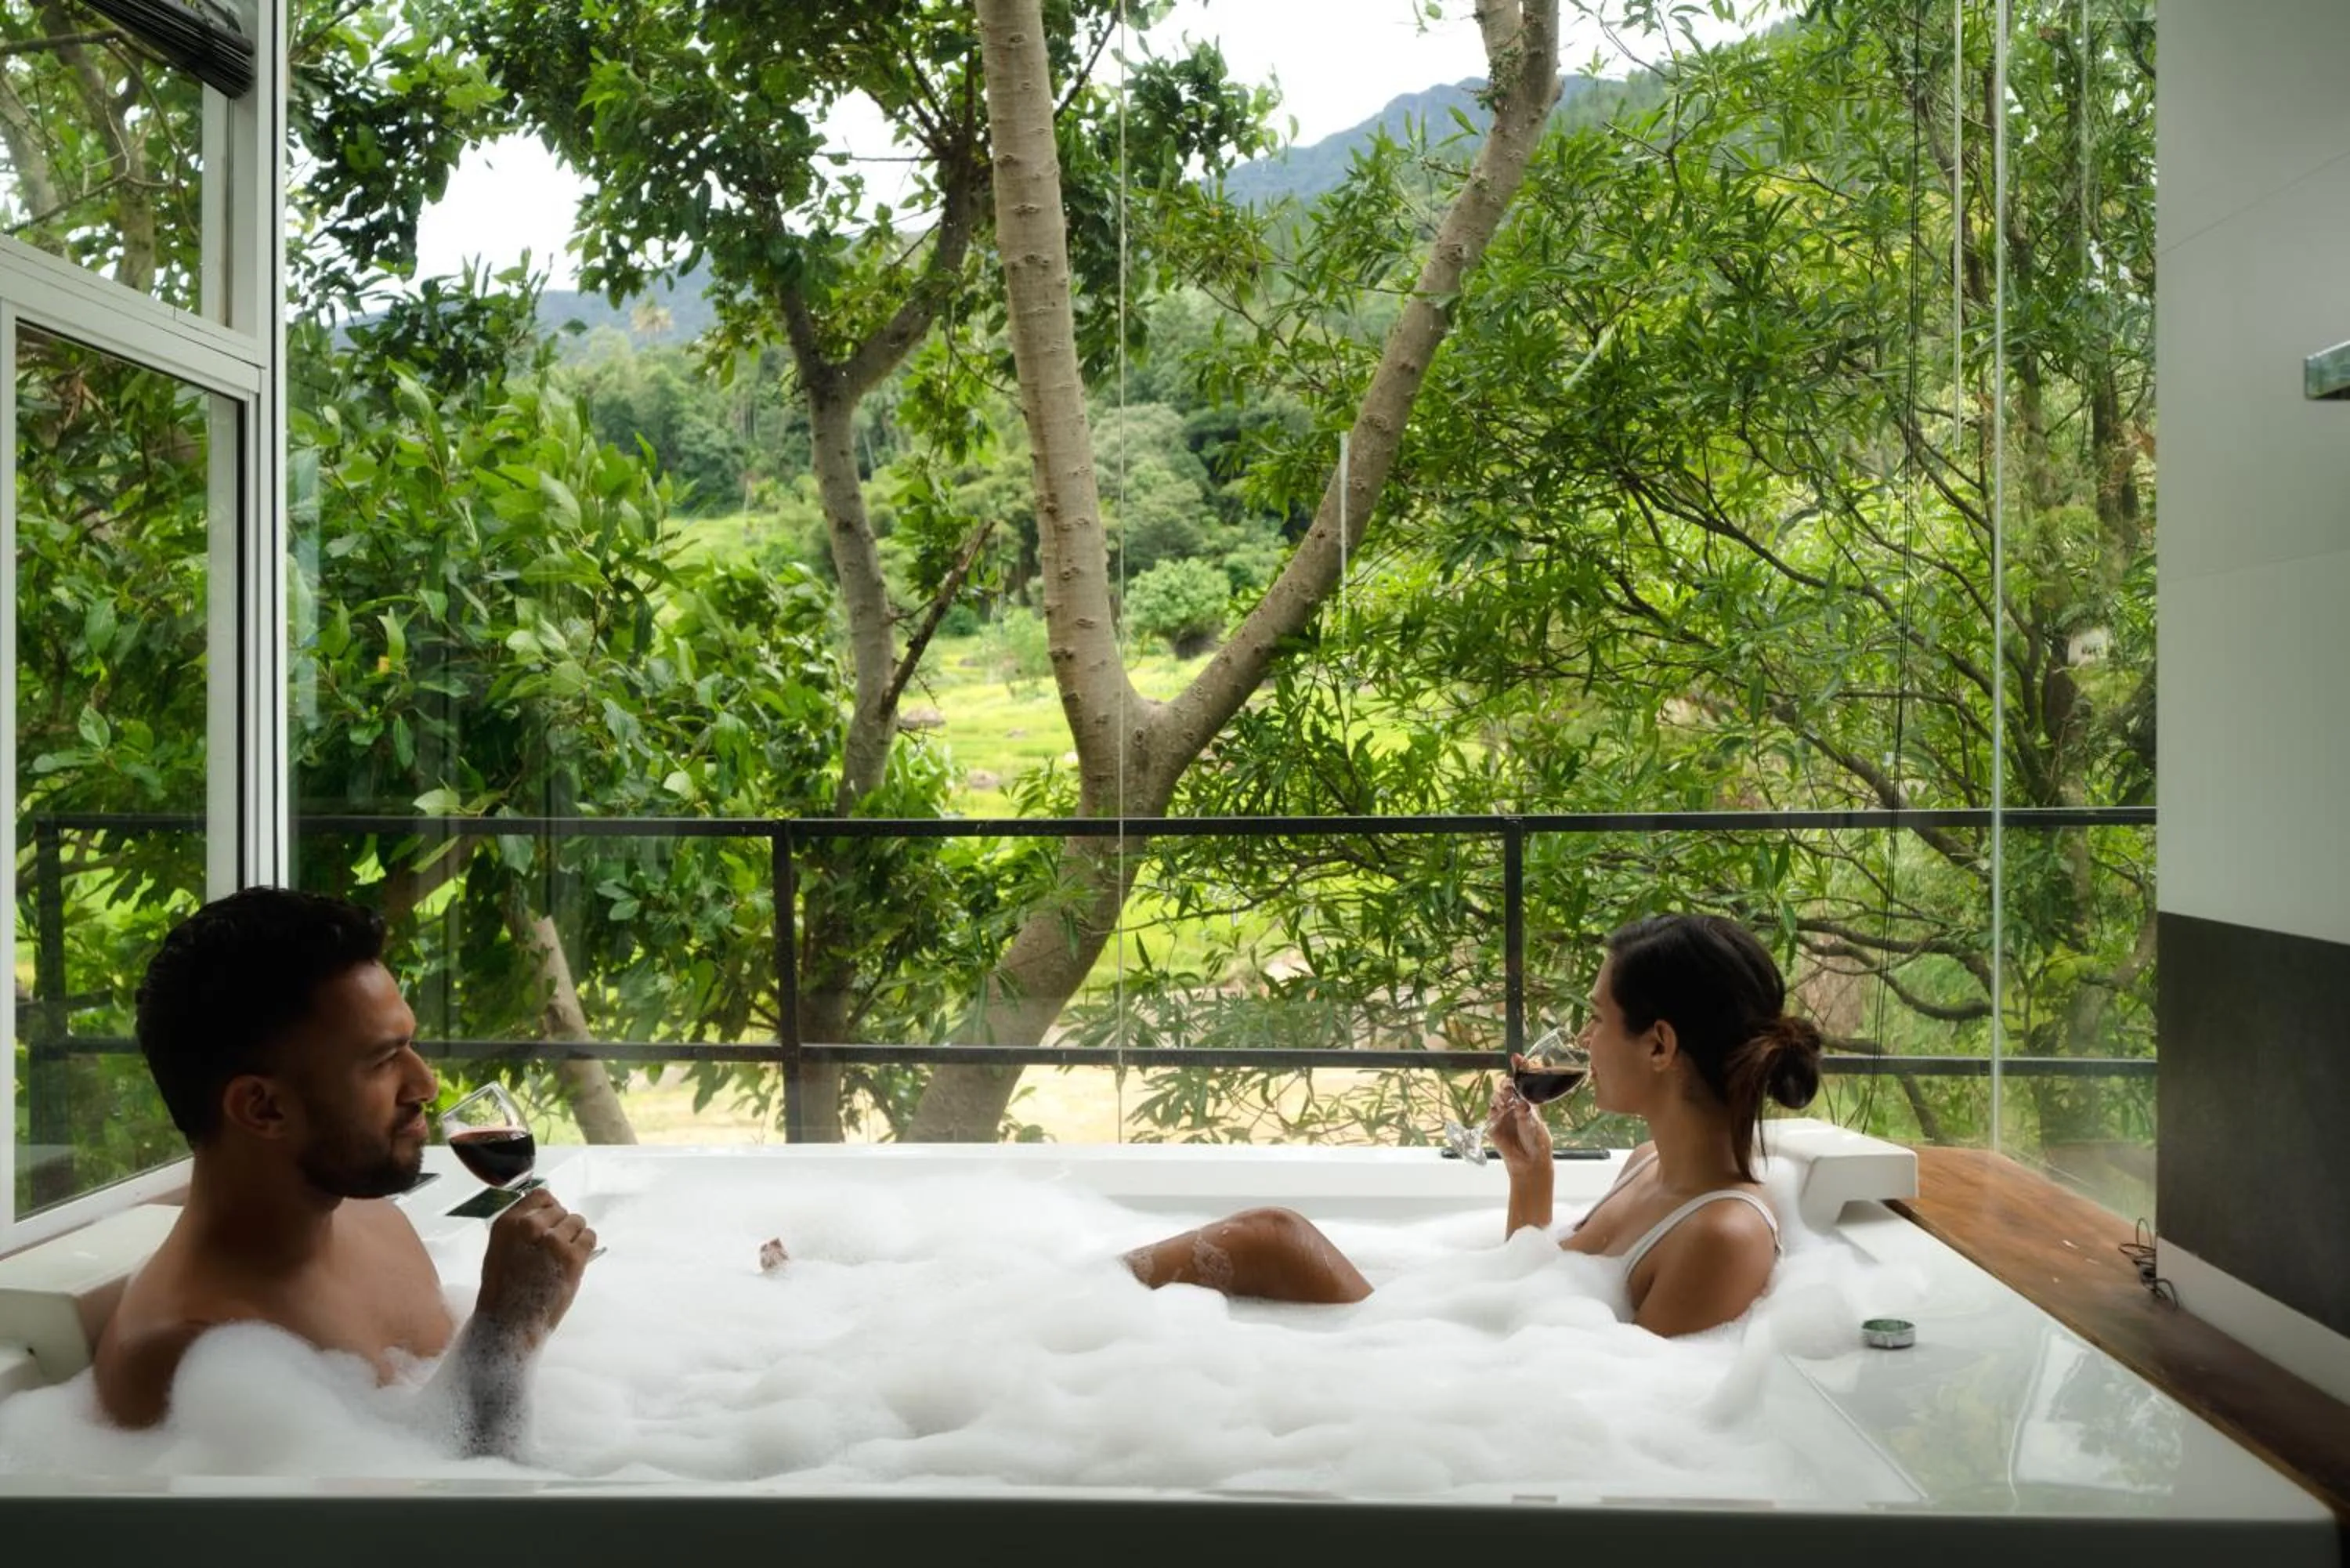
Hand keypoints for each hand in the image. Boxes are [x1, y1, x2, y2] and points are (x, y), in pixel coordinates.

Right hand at [474, 1188, 596, 1347]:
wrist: (510, 1322)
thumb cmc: (503, 1290)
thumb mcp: (500, 1250)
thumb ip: (520, 1229)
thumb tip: (546, 1214)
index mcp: (509, 1224)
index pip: (541, 1196)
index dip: (549, 1209)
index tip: (550, 1222)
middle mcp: (531, 1227)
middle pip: (562, 1210)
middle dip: (561, 1227)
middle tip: (553, 1250)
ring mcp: (554, 1241)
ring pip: (578, 1222)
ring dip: (574, 1237)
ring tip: (561, 1258)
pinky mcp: (573, 1257)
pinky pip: (589, 1237)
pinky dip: (585, 1247)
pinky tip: (572, 1262)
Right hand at [1486, 1064, 1552, 1174]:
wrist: (1529, 1160)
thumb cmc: (1536, 1140)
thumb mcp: (1534, 1122)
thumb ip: (1526, 1111)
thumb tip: (1520, 1102)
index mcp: (1526, 1100)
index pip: (1522, 1081)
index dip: (1519, 1067)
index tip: (1516, 1057)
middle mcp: (1513, 1104)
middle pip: (1505, 1086)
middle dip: (1505, 1084)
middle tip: (1509, 1088)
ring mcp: (1502, 1114)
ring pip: (1496, 1097)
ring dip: (1499, 1096)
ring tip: (1505, 1102)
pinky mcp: (1493, 1125)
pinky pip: (1490, 1113)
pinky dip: (1494, 1110)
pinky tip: (1499, 1112)